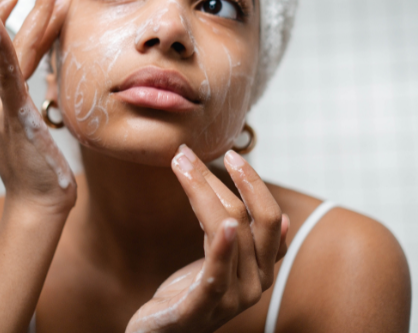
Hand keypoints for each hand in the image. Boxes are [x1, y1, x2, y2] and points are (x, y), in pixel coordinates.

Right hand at [0, 0, 75, 213]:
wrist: (38, 202)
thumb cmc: (39, 166)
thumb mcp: (31, 125)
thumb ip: (31, 97)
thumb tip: (49, 73)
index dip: (10, 20)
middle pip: (4, 42)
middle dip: (28, 8)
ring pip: (12, 50)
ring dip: (33, 16)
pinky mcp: (10, 115)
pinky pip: (4, 75)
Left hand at [126, 146, 288, 332]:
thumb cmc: (191, 291)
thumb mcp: (219, 259)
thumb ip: (242, 237)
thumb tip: (284, 218)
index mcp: (261, 268)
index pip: (268, 217)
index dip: (253, 183)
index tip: (232, 155)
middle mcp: (255, 284)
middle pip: (247, 219)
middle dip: (220, 180)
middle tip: (187, 153)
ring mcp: (232, 299)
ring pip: (230, 233)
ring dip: (203, 191)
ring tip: (181, 164)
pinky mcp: (201, 310)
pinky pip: (217, 275)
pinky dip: (223, 248)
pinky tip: (225, 225)